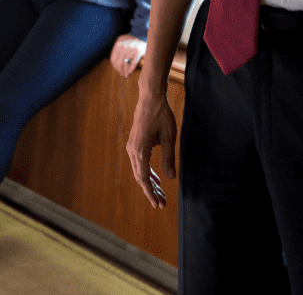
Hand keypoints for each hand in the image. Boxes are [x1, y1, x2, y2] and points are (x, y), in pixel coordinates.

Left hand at [109, 34, 146, 77]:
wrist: (145, 36)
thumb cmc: (134, 42)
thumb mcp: (124, 43)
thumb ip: (119, 52)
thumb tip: (116, 67)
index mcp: (119, 42)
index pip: (113, 58)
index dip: (115, 67)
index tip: (118, 71)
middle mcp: (124, 44)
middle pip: (118, 62)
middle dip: (120, 70)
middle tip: (122, 75)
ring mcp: (131, 47)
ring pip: (125, 63)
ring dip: (125, 71)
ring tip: (126, 75)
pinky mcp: (139, 51)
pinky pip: (133, 63)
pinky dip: (131, 69)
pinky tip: (130, 72)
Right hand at [126, 91, 177, 207]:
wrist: (151, 98)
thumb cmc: (161, 115)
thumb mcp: (169, 137)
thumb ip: (169, 158)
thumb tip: (170, 178)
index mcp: (140, 150)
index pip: (144, 178)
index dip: (151, 192)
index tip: (159, 204)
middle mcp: (132, 150)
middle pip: (140, 177)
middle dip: (151, 191)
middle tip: (162, 204)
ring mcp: (131, 146)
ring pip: (139, 171)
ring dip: (149, 183)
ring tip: (160, 194)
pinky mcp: (134, 143)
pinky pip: (139, 163)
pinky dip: (147, 172)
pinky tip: (157, 178)